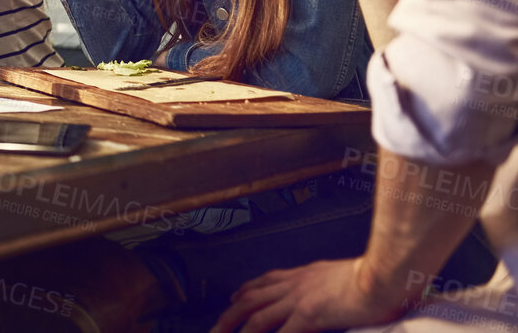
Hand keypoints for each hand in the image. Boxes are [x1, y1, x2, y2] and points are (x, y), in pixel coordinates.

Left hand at [210, 257, 406, 332]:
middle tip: (215, 327)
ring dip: (237, 329)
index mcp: (305, 274)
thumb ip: (330, 284)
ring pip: (257, 316)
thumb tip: (329, 292)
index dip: (246, 289)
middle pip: (251, 298)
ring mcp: (300, 300)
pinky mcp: (310, 315)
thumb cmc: (376, 276)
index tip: (233, 297)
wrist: (385, 274)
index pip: (267, 280)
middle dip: (230, 314)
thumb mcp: (344, 274)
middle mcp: (296, 284)